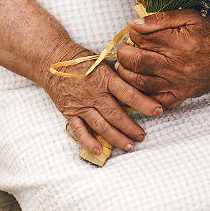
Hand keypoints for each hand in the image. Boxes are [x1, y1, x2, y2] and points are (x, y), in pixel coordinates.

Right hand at [44, 45, 163, 155]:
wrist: (51, 59)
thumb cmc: (82, 60)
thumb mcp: (104, 61)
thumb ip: (120, 75)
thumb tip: (143, 84)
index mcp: (105, 78)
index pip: (129, 94)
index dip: (145, 104)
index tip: (158, 111)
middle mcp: (94, 93)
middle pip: (116, 115)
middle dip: (132, 128)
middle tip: (143, 136)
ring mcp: (81, 104)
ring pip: (101, 126)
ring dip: (117, 138)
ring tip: (130, 146)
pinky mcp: (69, 112)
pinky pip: (79, 131)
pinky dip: (89, 142)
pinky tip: (100, 151)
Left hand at [115, 10, 209, 108]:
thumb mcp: (189, 16)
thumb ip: (161, 19)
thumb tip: (135, 24)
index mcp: (178, 43)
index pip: (141, 39)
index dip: (132, 34)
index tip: (133, 33)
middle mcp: (177, 65)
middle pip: (136, 62)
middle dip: (124, 54)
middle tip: (124, 49)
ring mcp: (180, 83)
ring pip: (142, 83)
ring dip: (127, 74)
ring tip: (125, 65)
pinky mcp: (184, 94)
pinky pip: (158, 101)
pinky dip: (144, 95)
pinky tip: (139, 86)